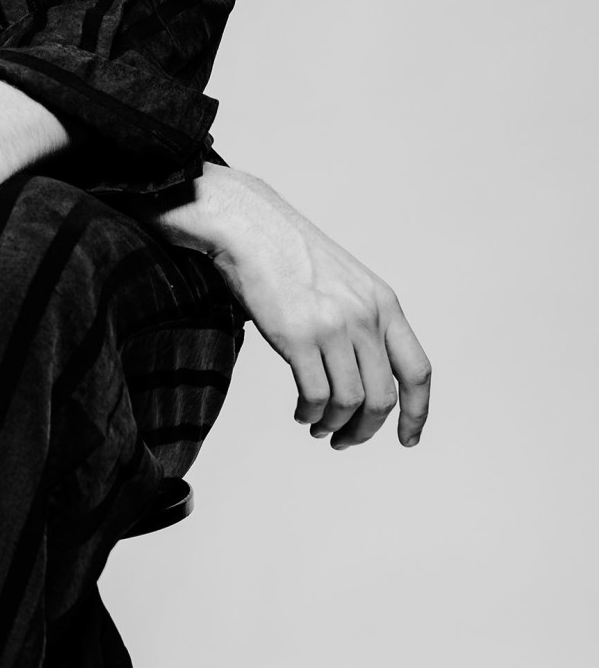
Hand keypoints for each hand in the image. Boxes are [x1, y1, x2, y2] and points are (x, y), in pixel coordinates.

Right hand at [154, 163, 431, 449]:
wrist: (249, 227)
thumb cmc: (290, 255)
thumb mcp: (346, 282)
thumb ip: (363, 321)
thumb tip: (365, 378)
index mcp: (384, 303)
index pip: (418, 371)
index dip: (417, 413)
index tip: (407, 439)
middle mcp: (366, 316)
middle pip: (384, 397)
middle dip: (366, 430)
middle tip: (344, 440)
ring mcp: (333, 326)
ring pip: (350, 402)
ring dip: (334, 426)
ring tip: (317, 427)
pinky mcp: (298, 336)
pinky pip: (316, 396)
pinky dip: (309, 413)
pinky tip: (300, 412)